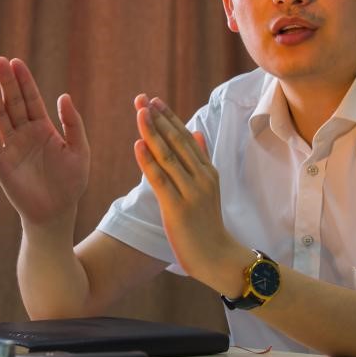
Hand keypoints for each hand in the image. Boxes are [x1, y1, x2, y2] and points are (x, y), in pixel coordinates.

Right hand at [0, 57, 88, 227]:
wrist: (57, 212)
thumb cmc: (71, 182)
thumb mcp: (79, 149)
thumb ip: (72, 123)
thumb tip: (63, 96)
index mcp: (43, 128)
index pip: (31, 99)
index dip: (24, 81)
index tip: (16, 62)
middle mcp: (24, 134)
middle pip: (12, 103)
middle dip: (6, 82)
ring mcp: (11, 146)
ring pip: (0, 116)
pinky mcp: (1, 162)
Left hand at [133, 95, 242, 286]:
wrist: (217, 257)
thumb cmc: (208, 224)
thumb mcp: (208, 188)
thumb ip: (201, 159)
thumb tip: (196, 132)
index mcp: (207, 171)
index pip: (185, 137)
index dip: (169, 118)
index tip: (154, 101)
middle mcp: (201, 177)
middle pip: (177, 141)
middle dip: (158, 118)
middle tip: (142, 99)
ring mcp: (191, 192)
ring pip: (168, 156)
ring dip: (152, 132)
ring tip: (139, 113)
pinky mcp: (178, 207)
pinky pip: (161, 179)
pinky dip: (148, 161)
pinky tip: (138, 145)